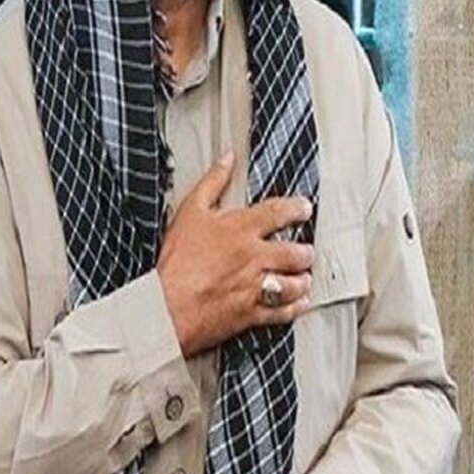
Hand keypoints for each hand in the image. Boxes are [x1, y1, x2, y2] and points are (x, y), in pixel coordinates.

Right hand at [156, 150, 314, 357]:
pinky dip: (295, 307)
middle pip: (295, 252)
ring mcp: (256, 286)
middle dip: (305, 251)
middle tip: (306, 249)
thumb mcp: (189, 211)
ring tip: (305, 276)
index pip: (279, 213)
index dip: (297, 208)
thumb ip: (212, 182)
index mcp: (241, 229)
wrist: (167, 304)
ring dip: (303, 279)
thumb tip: (227, 160)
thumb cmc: (176, 261)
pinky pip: (283, 311)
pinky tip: (298, 303)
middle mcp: (254, 257)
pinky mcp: (251, 312)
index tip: (304, 208)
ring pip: (295, 283)